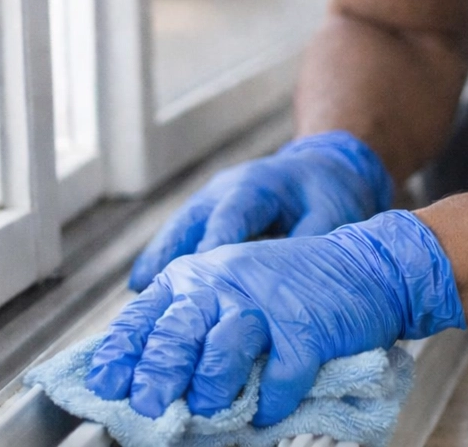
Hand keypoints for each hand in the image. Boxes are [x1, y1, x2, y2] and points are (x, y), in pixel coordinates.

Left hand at [87, 210, 464, 425]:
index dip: (121, 355)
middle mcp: (228, 281)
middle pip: (176, 334)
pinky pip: (279, 380)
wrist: (368, 267)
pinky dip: (272, 403)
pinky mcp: (307, 332)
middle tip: (148, 408)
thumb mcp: (234, 289)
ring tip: (209, 411)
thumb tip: (146, 378)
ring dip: (211, 393)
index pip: (146, 314)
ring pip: (221, 355)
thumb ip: (192, 323)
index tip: (105, 388)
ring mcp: (269, 306)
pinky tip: (270, 409)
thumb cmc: (295, 287)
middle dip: (156, 379)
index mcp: (202, 272)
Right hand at [129, 130, 394, 290]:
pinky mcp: (203, 218)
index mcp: (257, 186)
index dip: (213, 247)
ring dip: (155, 263)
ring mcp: (209, 203)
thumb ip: (310, 244)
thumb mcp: (331, 214)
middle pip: (190, 224)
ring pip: (175, 233)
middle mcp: (224, 191)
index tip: (197, 278)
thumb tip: (290, 286)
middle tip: (144, 290)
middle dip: (167, 257)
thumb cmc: (328, 195)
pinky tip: (144, 296)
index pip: (231, 217)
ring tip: (136, 299)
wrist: (323, 169)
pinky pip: (177, 241)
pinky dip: (161, 265)